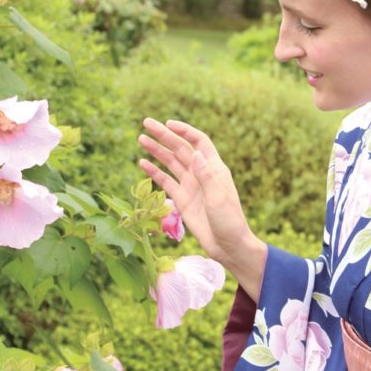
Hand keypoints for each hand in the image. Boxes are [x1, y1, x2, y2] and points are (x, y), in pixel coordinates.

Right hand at [139, 117, 265, 297]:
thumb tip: (194, 153)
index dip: (185, 131)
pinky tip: (142, 163)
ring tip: (141, 139)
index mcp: (214, 168)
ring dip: (157, 151)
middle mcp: (201, 173)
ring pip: (171, 163)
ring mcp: (191, 186)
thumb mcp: (219, 198)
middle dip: (164, 136)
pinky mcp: (182, 200)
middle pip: (181, 149)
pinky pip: (166, 182)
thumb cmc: (230, 221)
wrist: (228, 246)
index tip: (168, 124)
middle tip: (146, 123)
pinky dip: (154, 172)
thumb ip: (206, 176)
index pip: (199, 142)